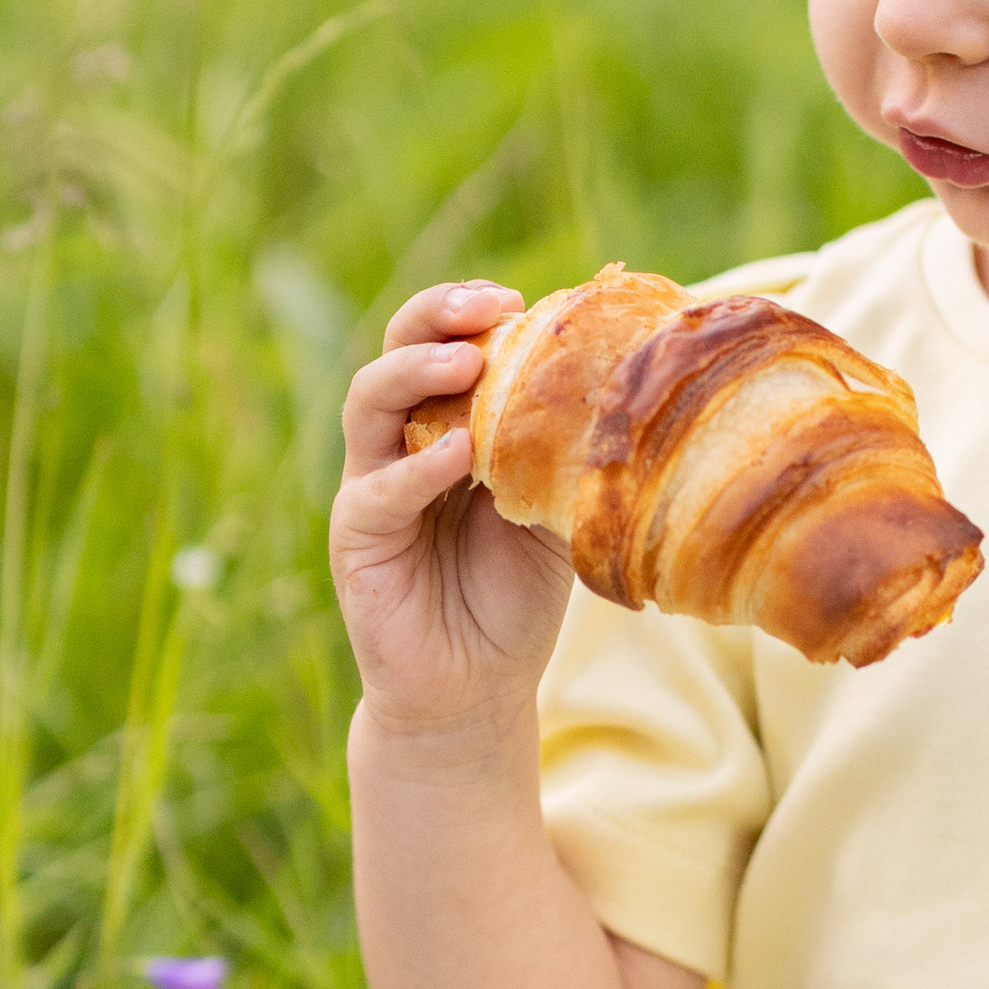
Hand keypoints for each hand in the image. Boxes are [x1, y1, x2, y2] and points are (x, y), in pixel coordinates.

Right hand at [329, 282, 570, 740]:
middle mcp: (400, 444)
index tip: (522, 299)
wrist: (475, 689)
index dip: (471, 312)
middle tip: (486, 308)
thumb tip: (632, 391)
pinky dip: (416, 468)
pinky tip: (458, 454)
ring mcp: (371, 486)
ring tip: (467, 361)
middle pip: (396, 354)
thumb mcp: (554, 514)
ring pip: (369, 405)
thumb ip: (565, 457)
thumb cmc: (514, 596)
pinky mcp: (356, 538)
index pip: (444, 345)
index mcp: (445, 426)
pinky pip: (377, 491)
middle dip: (435, 318)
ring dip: (416, 374)